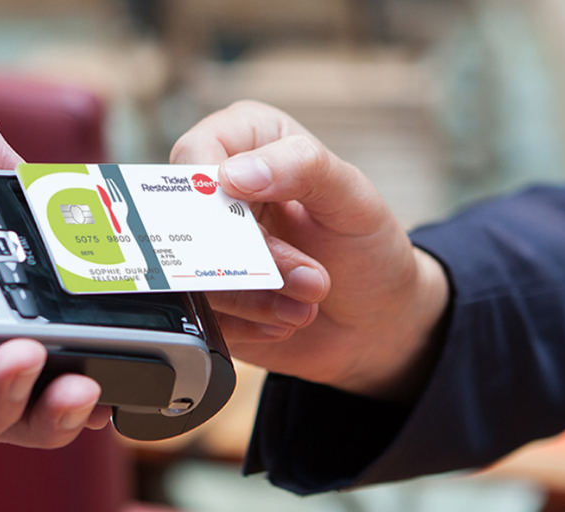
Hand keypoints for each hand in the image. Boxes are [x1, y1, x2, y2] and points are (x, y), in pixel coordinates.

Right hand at [171, 101, 449, 400]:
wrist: (377, 319)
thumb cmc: (366, 246)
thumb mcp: (352, 197)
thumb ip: (301, 168)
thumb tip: (232, 174)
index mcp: (245, 141)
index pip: (195, 158)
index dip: (215, 198)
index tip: (255, 232)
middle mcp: (217, 192)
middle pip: (186, 220)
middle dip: (248, 258)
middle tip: (308, 278)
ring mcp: (206, 248)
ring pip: (190, 274)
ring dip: (254, 297)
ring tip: (308, 299)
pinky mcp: (206, 299)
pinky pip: (201, 315)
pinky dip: (246, 325)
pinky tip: (285, 318)